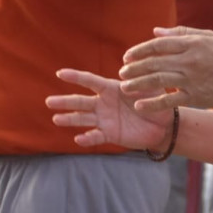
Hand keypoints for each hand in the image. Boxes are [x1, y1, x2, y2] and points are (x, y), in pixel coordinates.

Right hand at [46, 68, 174, 150]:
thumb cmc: (156, 101)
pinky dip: (87, 138)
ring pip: (83, 119)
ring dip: (70, 119)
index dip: (75, 77)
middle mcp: (103, 103)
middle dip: (64, 102)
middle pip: (80, 101)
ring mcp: (105, 119)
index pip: (90, 81)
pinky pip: (96, 136)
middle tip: (49, 101)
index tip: (60, 73)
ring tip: (56, 119)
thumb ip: (140, 82)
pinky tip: (78, 139)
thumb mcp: (151, 88)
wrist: (163, 126)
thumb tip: (126, 77)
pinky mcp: (110, 134)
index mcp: (111, 88)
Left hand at [118, 27, 212, 112]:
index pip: (158, 45)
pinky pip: (170, 101)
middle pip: (154, 62)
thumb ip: (180, 33)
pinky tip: (139, 105)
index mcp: (192, 43)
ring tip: (124, 87)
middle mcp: (190, 60)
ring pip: (158, 80)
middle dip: (134, 68)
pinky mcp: (196, 97)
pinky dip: (153, 103)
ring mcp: (193, 79)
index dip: (139, 50)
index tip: (126, 56)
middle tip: (121, 72)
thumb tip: (155, 32)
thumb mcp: (208, 37)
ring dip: (138, 84)